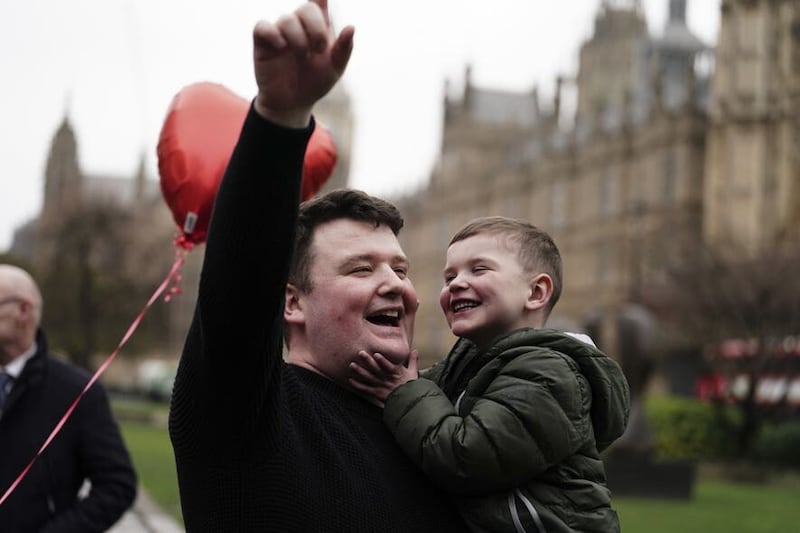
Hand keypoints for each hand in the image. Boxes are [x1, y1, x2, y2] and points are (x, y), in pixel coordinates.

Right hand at [252, 0, 353, 126]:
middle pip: (306, 8)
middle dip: (316, 28)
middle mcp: (299, 25)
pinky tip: (281, 47)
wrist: (293, 103)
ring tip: (303, 57)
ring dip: (299, 38)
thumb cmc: (315, 82)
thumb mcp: (335, 69)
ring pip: (287, 19)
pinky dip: (273, 34)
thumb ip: (344, 49)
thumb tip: (351, 27)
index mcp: (318, 27)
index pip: (319, 2)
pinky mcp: (263, 42)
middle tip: (320, 49)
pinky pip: (262, 26)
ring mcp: (280, 32)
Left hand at [349, 350, 419, 406]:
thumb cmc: (410, 386)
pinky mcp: (377, 393)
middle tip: (360, 353)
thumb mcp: (413, 373)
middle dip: (368, 361)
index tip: (376, 355)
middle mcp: (387, 379)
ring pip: (369, 378)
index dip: (383, 361)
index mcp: (396, 373)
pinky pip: (366, 389)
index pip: (389, 367)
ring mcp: (381, 386)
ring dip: (360, 371)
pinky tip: (350, 380)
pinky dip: (358, 385)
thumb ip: (412, 361)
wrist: (408, 402)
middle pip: (376, 370)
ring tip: (352, 365)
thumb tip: (416, 350)